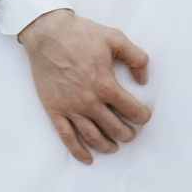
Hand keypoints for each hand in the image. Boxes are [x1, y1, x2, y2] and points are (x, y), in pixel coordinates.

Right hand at [19, 8, 151, 162]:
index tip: (143, 117)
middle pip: (114, 128)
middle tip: (131, 134)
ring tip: (114, 147)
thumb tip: (143, 80)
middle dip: (126, 134)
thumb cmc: (81, 34)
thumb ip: (136, 58)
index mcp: (106, 85)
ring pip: (93, 137)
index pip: (131, 110)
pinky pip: (67, 137)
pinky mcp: (55, 110)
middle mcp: (89, 101)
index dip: (141, 116)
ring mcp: (71, 108)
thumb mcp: (116, 38)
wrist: (47, 33)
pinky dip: (78, 151)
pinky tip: (88, 158)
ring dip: (107, 145)